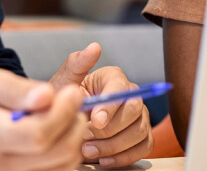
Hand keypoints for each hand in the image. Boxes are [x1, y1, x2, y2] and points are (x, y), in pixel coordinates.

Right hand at [0, 68, 90, 170]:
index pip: (36, 133)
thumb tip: (47, 96)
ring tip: (63, 117)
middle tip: (73, 102)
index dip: (62, 112)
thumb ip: (17, 89)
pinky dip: (68, 151)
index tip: (72, 92)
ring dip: (74, 136)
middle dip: (73, 122)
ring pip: (66, 163)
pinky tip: (57, 135)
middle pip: (58, 150)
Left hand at [48, 42, 153, 166]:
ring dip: (113, 146)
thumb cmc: (64, 102)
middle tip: (86, 139)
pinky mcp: (141, 136)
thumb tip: (94, 47)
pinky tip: (103, 160)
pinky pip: (143, 148)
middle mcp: (131, 95)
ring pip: (139, 131)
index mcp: (113, 78)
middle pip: (134, 110)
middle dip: (110, 129)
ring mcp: (139, 117)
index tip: (94, 120)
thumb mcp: (63, 83)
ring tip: (88, 151)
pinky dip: (124, 157)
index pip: (120, 88)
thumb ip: (76, 65)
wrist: (63, 123)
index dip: (109, 106)